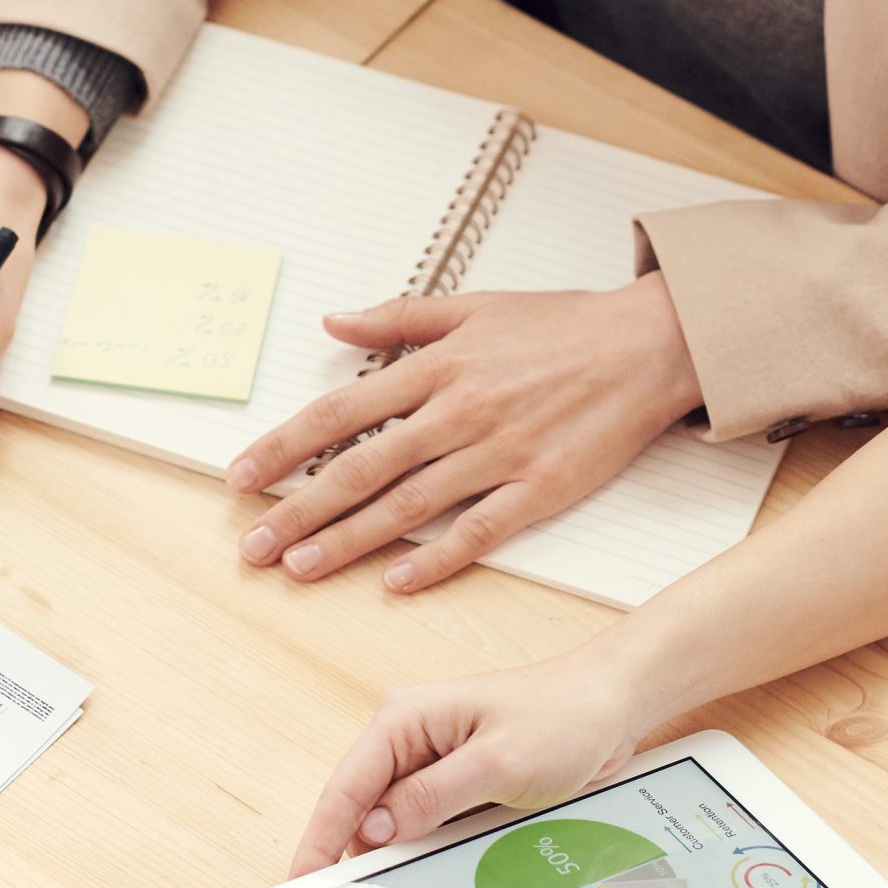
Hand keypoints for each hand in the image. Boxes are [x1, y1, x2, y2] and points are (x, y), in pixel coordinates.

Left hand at [228, 277, 700, 591]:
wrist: (643, 345)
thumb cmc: (559, 324)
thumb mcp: (472, 304)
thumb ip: (398, 317)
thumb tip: (333, 322)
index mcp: (437, 366)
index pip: (341, 412)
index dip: (286, 447)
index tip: (243, 475)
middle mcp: (458, 412)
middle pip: (362, 468)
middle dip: (299, 510)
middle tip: (253, 545)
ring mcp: (498, 454)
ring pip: (408, 507)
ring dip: (348, 541)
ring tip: (300, 568)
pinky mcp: (539, 489)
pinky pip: (477, 532)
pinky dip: (434, 561)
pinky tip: (395, 583)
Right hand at [289, 644, 649, 872]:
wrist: (606, 707)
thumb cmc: (559, 714)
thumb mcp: (495, 764)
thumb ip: (431, 797)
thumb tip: (378, 827)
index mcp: (406, 717)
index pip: (347, 786)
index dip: (321, 838)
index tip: (305, 880)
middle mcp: (410, 735)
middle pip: (362, 807)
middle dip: (352, 852)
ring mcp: (432, 760)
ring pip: (392, 820)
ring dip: (393, 854)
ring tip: (385, 885)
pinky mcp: (455, 781)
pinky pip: (423, 822)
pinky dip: (422, 849)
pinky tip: (428, 867)